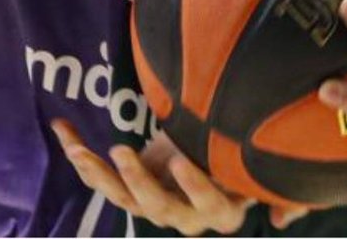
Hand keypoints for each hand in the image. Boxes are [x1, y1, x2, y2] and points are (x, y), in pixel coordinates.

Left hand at [51, 121, 308, 233]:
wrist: (216, 151)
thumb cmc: (242, 156)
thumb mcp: (261, 166)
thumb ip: (279, 190)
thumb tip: (283, 217)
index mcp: (220, 209)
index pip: (209, 204)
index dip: (194, 186)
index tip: (182, 160)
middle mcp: (185, 215)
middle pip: (158, 206)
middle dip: (138, 180)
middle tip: (124, 152)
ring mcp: (154, 205)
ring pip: (123, 197)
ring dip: (100, 174)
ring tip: (82, 151)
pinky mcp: (130, 192)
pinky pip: (102, 181)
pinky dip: (80, 156)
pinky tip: (63, 130)